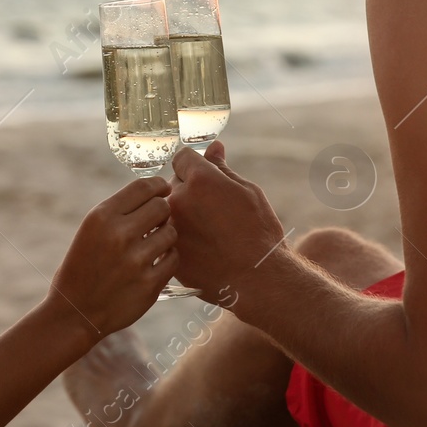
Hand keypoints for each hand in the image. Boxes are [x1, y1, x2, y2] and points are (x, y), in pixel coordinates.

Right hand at [47, 176, 176, 342]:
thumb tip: (156, 194)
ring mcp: (136, 261)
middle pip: (162, 207)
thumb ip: (120, 212)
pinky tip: (155, 262)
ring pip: (171, 232)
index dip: (158, 185)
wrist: (74, 313)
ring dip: (165, 236)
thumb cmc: (83, 267)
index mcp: (102, 217)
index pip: (143, 187)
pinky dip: (168, 259)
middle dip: (162, 211)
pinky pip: (173, 259)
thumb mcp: (91, 230)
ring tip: (152, 245)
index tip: (163, 189)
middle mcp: (119, 235)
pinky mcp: (149, 284)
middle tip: (156, 221)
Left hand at [169, 142, 285, 304]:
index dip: (196, 166)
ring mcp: (170, 228)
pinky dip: (179, 237)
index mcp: (199, 180)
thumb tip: (213, 147)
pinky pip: (167, 235)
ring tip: (205, 230)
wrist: (258, 279)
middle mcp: (178, 201)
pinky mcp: (168, 252)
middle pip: (172, 183)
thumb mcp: (248, 192)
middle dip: (187, 190)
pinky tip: (200, 247)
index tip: (207, 180)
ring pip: (167, 211)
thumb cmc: (259, 233)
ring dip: (180, 214)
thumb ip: (223, 169)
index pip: (182, 158)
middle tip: (211, 209)